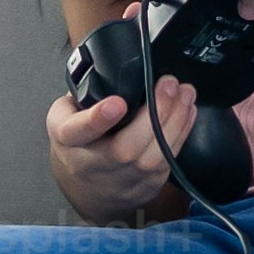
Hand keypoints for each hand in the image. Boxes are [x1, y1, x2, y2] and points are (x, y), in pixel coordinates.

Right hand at [48, 71, 195, 221]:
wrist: (84, 187)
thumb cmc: (77, 142)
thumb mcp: (65, 113)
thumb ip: (85, 93)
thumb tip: (118, 66)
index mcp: (68, 140)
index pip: (78, 132)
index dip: (97, 119)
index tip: (116, 103)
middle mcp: (94, 165)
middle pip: (125, 149)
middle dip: (153, 115)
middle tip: (169, 84)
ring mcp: (121, 180)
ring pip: (153, 158)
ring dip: (175, 122)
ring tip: (185, 93)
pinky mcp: (146, 187)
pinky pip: (168, 161)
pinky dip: (182, 133)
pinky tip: (188, 111)